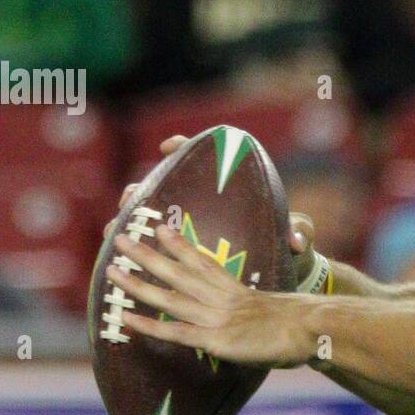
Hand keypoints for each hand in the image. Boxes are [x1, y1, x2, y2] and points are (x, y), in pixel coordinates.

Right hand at [106, 135, 316, 285]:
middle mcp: (204, 205)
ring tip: (115, 228)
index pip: (201, 159)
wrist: (285, 269)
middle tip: (132, 197)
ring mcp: (191, 227)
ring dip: (130, 220)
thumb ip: (299, 232)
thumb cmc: (289, 243)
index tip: (169, 145)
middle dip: (141, 190)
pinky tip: (118, 255)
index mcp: (231, 191)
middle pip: (164, 188)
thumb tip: (297, 241)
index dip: (182, 148)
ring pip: (151, 217)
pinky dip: (136, 249)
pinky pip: (154, 247)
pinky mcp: (186, 251)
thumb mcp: (297, 236)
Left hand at [106, 223, 320, 367]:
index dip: (178, 245)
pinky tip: (126, 318)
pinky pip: (176, 331)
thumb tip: (249, 321)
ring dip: (137, 283)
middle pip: (177, 272)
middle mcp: (221, 298)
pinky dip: (149, 325)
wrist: (312, 329)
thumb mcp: (276, 313)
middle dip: (146, 254)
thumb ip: (256, 315)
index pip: (202, 262)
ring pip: (169, 296)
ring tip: (111, 269)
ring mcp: (216, 317)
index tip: (159, 228)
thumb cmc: (302, 326)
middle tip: (119, 237)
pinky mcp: (215, 339)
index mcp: (236, 290)